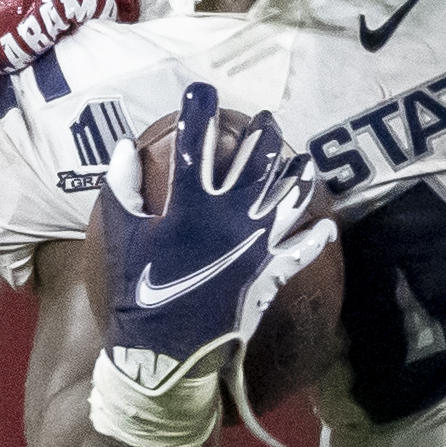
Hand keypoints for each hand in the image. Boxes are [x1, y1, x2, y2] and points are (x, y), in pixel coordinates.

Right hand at [88, 83, 324, 446]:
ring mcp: (256, 242)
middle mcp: (229, 214)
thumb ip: (122, 189)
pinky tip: (326, 227)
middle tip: (266, 120)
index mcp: (189, 203)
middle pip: (254, 160)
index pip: (194, 143)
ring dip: (297, 174)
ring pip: (287, 195)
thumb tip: (124, 148)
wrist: (166, 354)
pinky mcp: (271, 271)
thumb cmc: (137, 296)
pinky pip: (302, 250)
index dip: (199, 110)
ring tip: (303, 160)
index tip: (202, 92)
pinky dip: (315, 238)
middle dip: (261, 133)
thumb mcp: (119, 238)